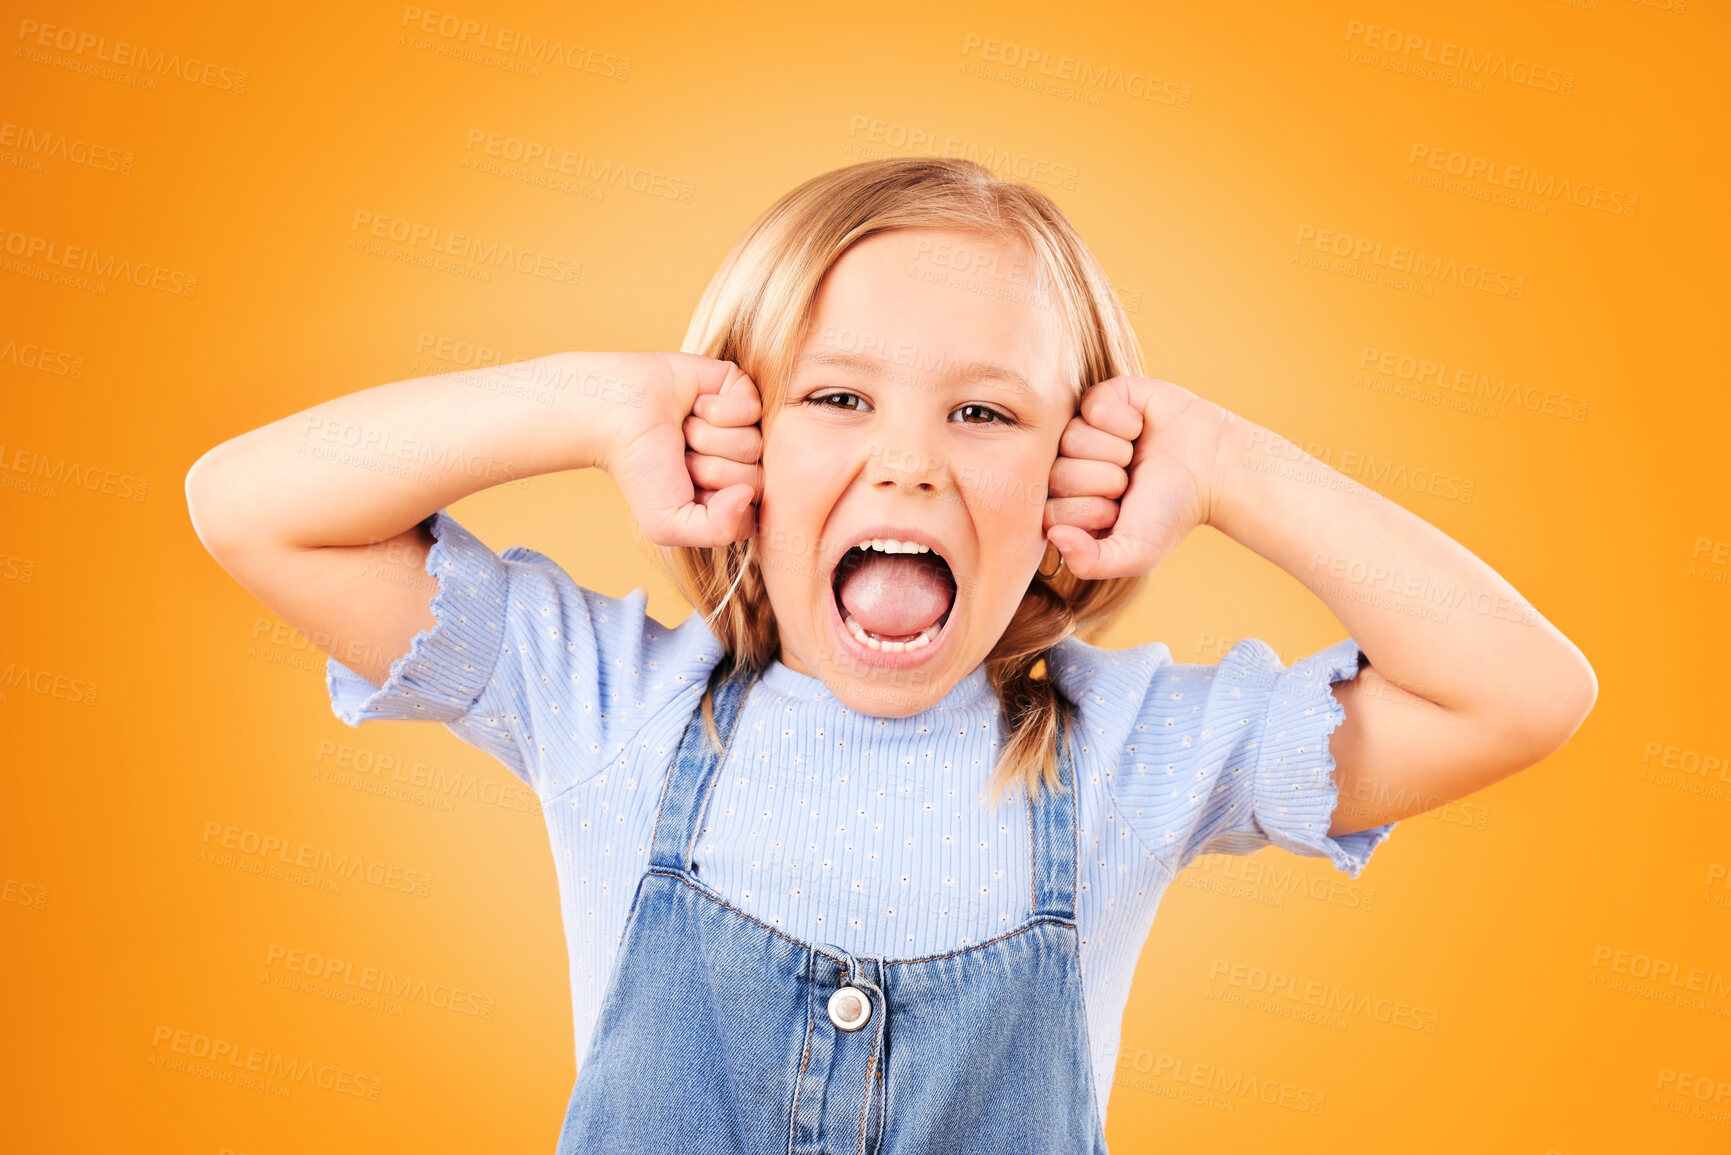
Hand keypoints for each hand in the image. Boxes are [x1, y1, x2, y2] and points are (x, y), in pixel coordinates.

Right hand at [596, 352, 762, 547]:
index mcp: (730, 498)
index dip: (717, 506)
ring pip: (753, 444)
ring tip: (683, 431)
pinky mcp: (742, 391)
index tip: (686, 491)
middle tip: (681, 456)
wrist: (615, 416)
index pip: (754, 513)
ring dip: (708, 438)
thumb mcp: (670, 524)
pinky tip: (694, 406)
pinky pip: (752, 409)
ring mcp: (746, 427)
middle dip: (710, 470)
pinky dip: (716, 410)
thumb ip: (718, 530)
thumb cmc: (640, 471)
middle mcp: (742, 464)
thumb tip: (748, 495)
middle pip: (755, 479)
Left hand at [1043, 376, 1229, 579]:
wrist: (1213, 469)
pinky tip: (1140, 427)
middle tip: (1131, 481)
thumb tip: (1054, 536)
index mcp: (1069, 505)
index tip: (1119, 511)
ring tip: (1136, 455)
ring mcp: (1081, 430)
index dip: (1090, 512)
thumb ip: (1090, 561)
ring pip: (1072, 437)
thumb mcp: (1135, 553)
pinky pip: (1092, 406)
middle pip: (1057, 473)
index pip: (1050, 512)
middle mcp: (1068, 466)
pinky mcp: (1101, 399)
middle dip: (1105, 481)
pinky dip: (1124, 421)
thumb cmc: (1172, 513)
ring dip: (1116, 451)